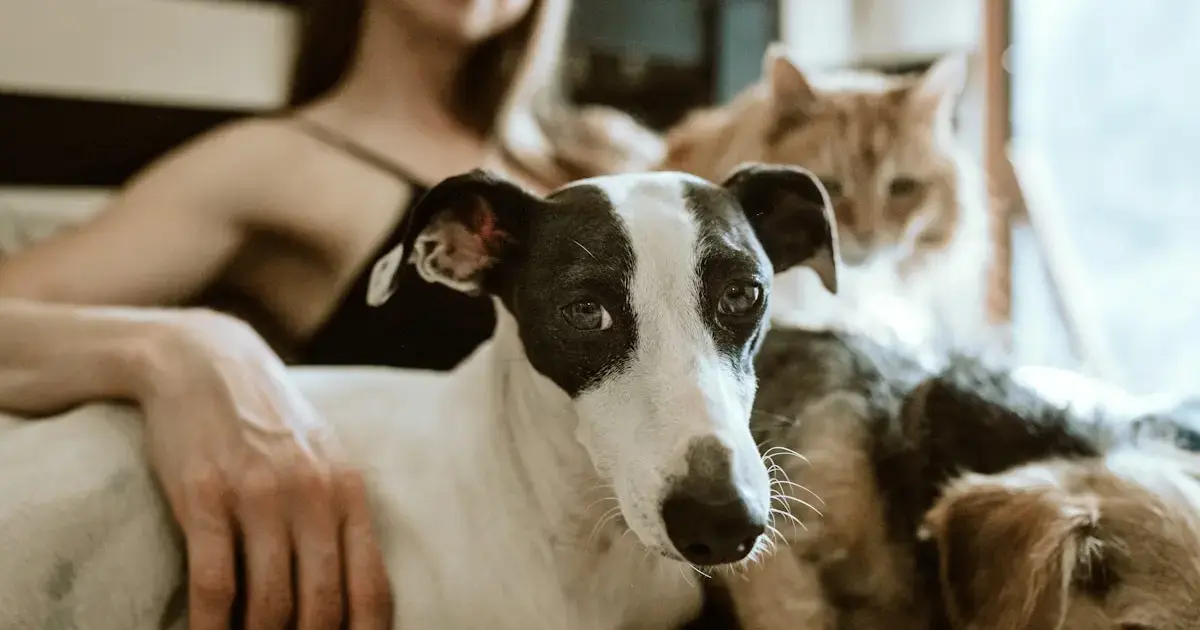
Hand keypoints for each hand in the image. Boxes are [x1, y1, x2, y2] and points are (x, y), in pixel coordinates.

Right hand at [139, 310, 391, 629]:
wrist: (206, 362)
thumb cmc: (271, 421)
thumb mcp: (324, 459)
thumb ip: (342, 517)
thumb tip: (356, 592)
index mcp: (350, 492)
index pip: (372, 588)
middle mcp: (313, 496)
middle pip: (321, 606)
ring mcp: (259, 496)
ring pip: (269, 604)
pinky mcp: (205, 497)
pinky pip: (214, 584)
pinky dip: (211, 628)